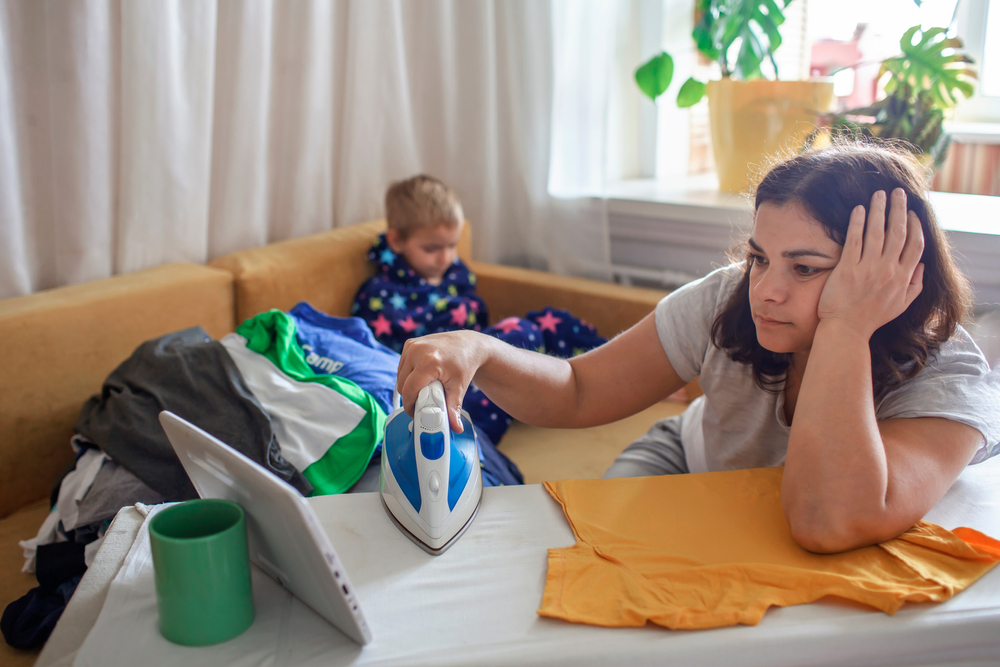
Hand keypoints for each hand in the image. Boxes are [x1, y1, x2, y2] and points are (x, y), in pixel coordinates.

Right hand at [396, 330, 490, 432]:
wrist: (468, 344)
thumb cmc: (464, 364)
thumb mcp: (459, 387)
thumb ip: (454, 409)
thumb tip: (455, 428)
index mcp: (429, 362)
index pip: (409, 390)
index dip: (410, 405)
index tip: (416, 414)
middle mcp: (417, 351)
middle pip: (402, 384)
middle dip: (410, 397)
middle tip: (422, 404)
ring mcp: (412, 346)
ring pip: (400, 376)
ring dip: (408, 386)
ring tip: (423, 391)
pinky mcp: (410, 344)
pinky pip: (402, 366)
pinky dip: (408, 375)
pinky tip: (421, 378)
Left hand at [817, 188, 924, 339]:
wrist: (846, 329)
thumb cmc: (872, 317)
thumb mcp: (901, 305)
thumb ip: (915, 285)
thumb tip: (921, 265)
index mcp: (903, 278)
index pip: (915, 245)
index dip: (915, 225)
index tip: (911, 212)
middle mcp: (888, 271)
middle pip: (898, 232)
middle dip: (899, 208)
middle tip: (898, 192)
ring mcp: (868, 269)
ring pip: (877, 231)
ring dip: (879, 209)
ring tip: (879, 194)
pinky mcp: (847, 269)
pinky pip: (854, 240)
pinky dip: (858, 222)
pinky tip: (859, 209)